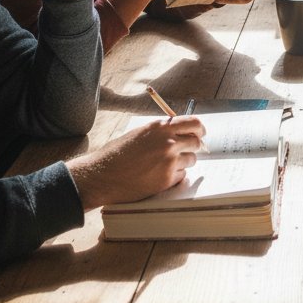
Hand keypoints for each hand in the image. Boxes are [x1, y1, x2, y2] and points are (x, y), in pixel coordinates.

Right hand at [68, 116, 206, 208]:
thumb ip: (161, 131)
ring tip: (164, 165)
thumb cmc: (117, 153)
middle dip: (193, 147)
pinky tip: (158, 175)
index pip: (194, 123)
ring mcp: (169, 161)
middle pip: (196, 142)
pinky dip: (175, 176)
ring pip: (191, 160)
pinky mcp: (167, 179)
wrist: (102, 175)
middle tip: (186, 151)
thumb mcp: (140, 133)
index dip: (200, 129)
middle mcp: (168, 142)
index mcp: (161, 127)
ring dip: (183, 163)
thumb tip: (180, 133)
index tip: (201, 133)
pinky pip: (182, 175)